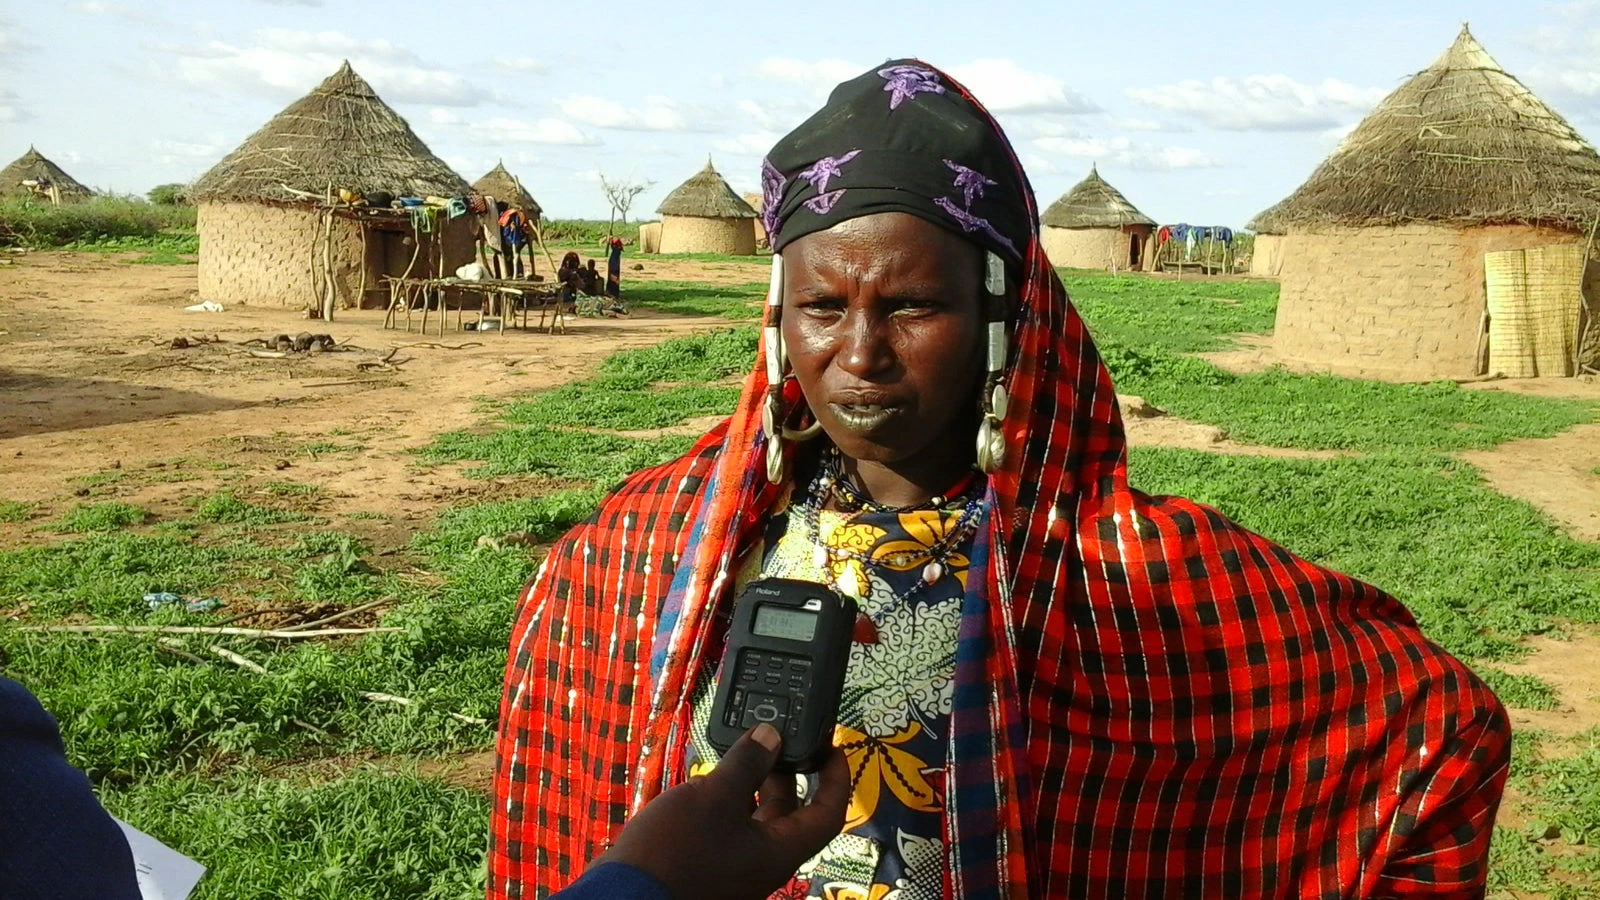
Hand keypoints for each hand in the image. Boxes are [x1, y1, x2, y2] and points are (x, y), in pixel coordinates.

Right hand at [594, 723, 849, 899]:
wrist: (624, 895)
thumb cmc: (674, 851)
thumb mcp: (714, 797)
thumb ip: (747, 763)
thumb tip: (772, 735)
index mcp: (778, 850)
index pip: (827, 815)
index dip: (836, 779)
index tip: (830, 748)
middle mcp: (762, 861)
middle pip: (791, 814)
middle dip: (789, 773)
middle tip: (779, 738)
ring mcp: (735, 865)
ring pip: (758, 818)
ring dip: (757, 783)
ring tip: (744, 748)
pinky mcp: (709, 863)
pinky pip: (732, 826)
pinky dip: (731, 799)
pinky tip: (714, 776)